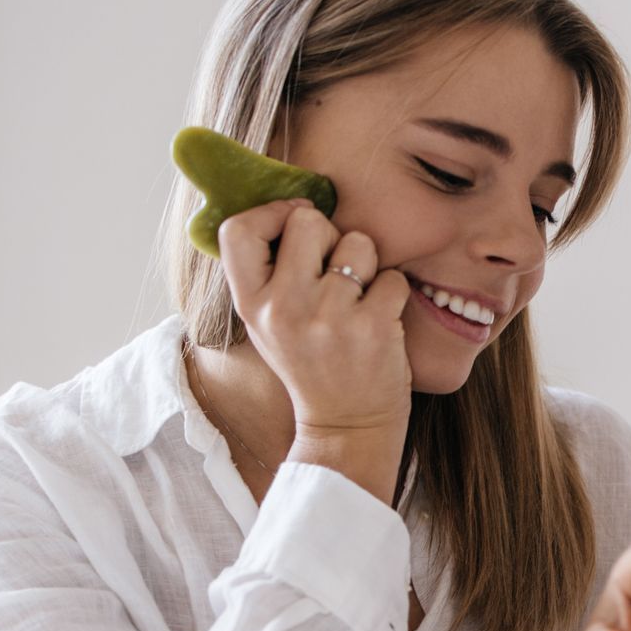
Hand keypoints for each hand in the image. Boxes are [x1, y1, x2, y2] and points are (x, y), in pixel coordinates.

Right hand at [217, 199, 411, 500]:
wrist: (347, 426)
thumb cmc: (311, 363)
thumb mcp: (269, 323)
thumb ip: (269, 271)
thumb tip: (286, 204)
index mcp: (251, 304)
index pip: (237, 228)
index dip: (271, 213)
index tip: (293, 223)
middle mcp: (284, 308)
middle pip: (307, 220)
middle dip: (330, 235)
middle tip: (335, 269)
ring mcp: (329, 316)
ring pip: (357, 243)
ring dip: (367, 265)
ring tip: (357, 301)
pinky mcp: (373, 326)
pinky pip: (392, 276)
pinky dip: (393, 294)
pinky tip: (379, 322)